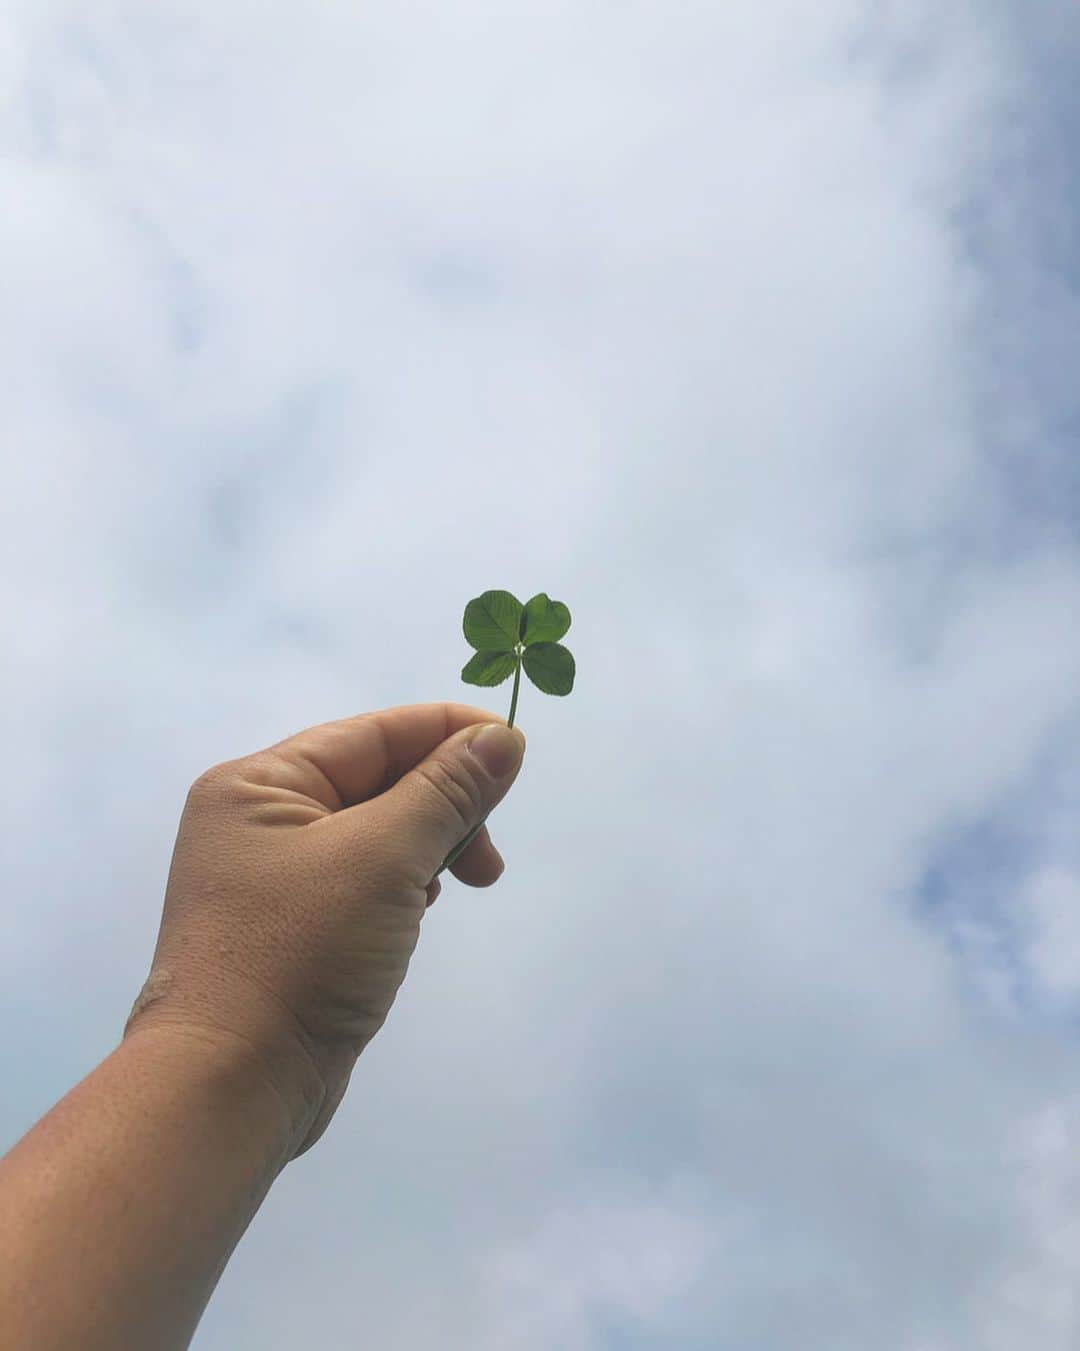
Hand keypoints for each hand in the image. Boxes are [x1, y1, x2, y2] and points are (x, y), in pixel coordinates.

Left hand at [122, 703, 525, 1158]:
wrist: (231, 1084)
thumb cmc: (301, 952)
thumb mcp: (385, 856)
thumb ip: (448, 790)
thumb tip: (501, 738)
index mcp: (259, 783)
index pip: (374, 733)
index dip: (450, 733)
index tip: (516, 752)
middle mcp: (256, 819)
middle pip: (376, 779)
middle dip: (444, 804)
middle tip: (490, 858)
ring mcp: (269, 878)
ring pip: (374, 832)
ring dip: (428, 846)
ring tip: (460, 886)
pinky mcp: (289, 928)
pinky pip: (361, 879)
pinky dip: (402, 885)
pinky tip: (420, 911)